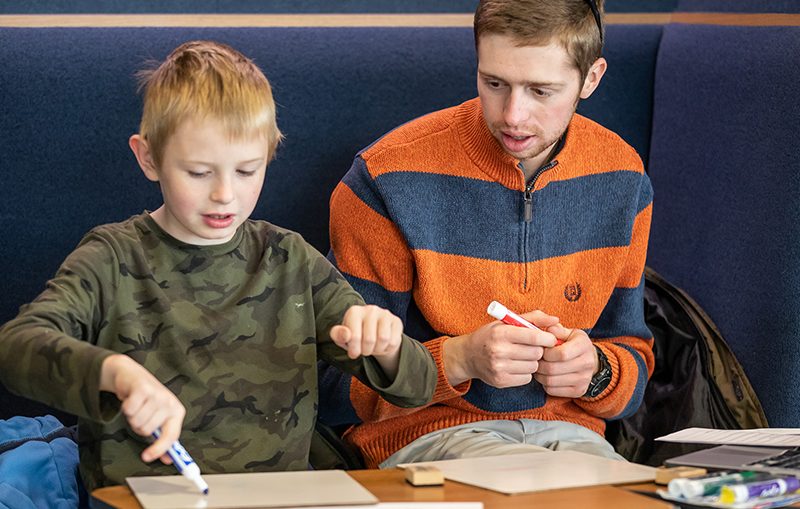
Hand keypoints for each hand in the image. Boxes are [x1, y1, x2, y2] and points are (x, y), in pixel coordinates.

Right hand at [100, 354, 185, 463]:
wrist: (131, 375)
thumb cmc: (147, 399)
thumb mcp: (159, 417)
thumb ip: (163, 438)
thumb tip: (167, 459)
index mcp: (177, 412)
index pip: (171, 436)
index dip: (159, 449)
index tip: (147, 457)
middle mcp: (170, 403)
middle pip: (147, 431)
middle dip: (139, 426)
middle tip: (140, 414)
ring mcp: (157, 395)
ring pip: (137, 422)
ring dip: (132, 417)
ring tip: (136, 406)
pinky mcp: (143, 389)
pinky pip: (129, 410)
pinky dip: (126, 408)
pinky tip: (130, 399)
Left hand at [330, 305, 403, 378]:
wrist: (373, 333)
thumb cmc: (355, 335)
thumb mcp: (342, 337)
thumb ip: (338, 335)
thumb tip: (345, 334)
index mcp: (354, 312)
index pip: (354, 336)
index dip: (354, 349)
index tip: (353, 353)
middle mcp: (370, 309)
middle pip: (370, 339)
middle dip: (366, 350)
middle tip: (364, 350)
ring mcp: (385, 314)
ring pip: (384, 339)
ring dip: (377, 349)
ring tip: (373, 347)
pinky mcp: (396, 321)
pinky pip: (394, 341)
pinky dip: (388, 348)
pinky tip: (383, 344)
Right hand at [443, 310, 558, 386]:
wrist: (468, 356)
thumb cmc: (491, 336)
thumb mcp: (507, 322)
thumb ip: (533, 318)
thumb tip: (556, 320)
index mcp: (501, 333)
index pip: (534, 336)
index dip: (547, 338)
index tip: (550, 339)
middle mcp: (498, 351)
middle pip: (536, 353)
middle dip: (538, 350)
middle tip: (532, 347)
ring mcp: (499, 368)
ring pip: (533, 367)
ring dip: (532, 362)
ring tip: (522, 356)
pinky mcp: (500, 381)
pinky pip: (526, 378)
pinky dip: (525, 373)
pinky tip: (516, 366)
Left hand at [533, 325, 598, 397]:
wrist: (590, 360)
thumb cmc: (573, 344)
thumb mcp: (568, 332)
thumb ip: (556, 330)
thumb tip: (548, 329)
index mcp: (584, 345)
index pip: (561, 354)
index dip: (546, 353)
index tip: (542, 350)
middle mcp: (587, 363)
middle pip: (553, 369)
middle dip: (539, 364)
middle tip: (535, 360)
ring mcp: (584, 380)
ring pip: (551, 381)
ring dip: (539, 375)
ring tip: (538, 368)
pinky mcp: (579, 391)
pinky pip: (553, 391)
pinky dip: (544, 384)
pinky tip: (545, 376)